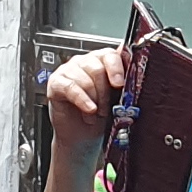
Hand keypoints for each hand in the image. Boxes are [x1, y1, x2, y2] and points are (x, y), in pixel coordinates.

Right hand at [45, 41, 124, 156]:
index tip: (120, 84)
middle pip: (97, 68)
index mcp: (102, 61)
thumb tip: (136, 69)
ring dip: (93, 100)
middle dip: (105, 92)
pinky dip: (82, 100)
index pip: (110, 54)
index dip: (116, 68)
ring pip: (84, 79)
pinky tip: (88, 110)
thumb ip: (124, 82)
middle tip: (107, 108)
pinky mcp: (56, 82)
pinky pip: (70, 87)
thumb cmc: (101, 116)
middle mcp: (85, 62)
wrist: (83, 136)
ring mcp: (69, 70)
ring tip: (95, 113)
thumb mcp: (117, 98)